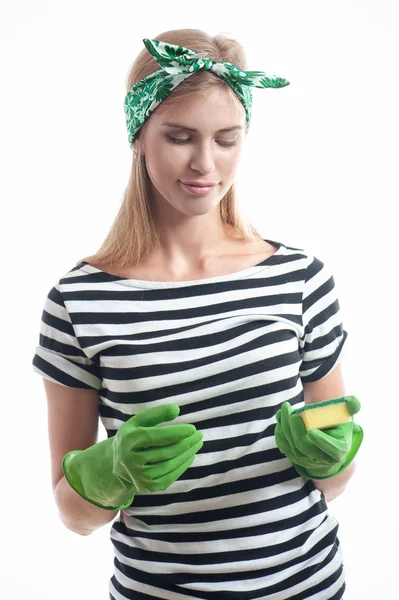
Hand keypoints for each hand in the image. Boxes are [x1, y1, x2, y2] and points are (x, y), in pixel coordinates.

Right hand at [62, 403, 202, 509]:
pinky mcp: (147, 486)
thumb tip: (176, 410)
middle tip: (199, 435)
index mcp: (129, 441)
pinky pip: (170, 476)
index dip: (176, 432)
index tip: (192, 428)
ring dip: (187, 453)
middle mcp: (132, 460)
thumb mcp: (138, 422)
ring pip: (170, 465)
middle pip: (166, 452)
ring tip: (197, 443)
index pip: (156, 437)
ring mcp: (139, 476)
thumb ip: (156, 414)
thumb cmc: (133, 437)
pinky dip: (183, 466)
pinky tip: (190, 455)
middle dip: (186, 443)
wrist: (118, 463)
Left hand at [274, 396, 362, 479]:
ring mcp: (307, 460)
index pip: (333, 451)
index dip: (323, 443)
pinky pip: (284, 446)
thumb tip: (353, 401)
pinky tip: (280, 417)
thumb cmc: (337, 424)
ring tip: (285, 410)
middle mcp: (323, 459)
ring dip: (285, 428)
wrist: (327, 438)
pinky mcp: (294, 456)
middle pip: (306, 448)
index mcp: (340, 449)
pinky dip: (279, 431)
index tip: (312, 431)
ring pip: (292, 447)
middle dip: (297, 431)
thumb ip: (351, 406)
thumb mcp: (346, 416)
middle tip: (293, 414)